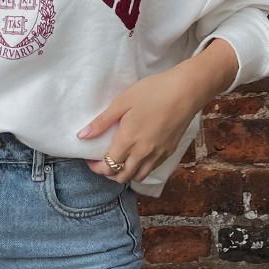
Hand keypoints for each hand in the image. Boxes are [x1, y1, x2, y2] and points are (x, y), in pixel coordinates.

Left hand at [75, 61, 212, 182]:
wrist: (186, 91)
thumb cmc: (152, 92)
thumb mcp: (122, 102)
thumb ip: (102, 122)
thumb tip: (82, 136)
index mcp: (129, 141)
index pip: (108, 166)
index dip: (96, 168)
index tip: (90, 160)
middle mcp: (143, 153)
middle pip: (122, 177)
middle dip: (109, 174)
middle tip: (102, 163)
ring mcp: (158, 154)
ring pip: (138, 176)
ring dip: (126, 174)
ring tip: (119, 162)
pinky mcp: (169, 151)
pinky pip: (152, 169)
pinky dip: (141, 169)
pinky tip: (137, 157)